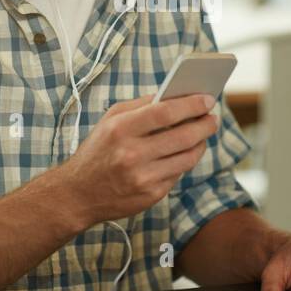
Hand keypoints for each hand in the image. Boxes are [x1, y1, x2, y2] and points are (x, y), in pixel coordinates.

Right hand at [59, 93, 218, 225]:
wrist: (77, 194)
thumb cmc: (97, 151)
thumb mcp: (110, 121)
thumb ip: (141, 106)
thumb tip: (176, 95)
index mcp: (120, 130)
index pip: (165, 112)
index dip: (191, 104)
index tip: (207, 99)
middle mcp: (131, 154)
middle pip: (183, 135)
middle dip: (204, 124)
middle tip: (212, 118)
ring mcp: (143, 178)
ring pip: (187, 157)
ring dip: (201, 143)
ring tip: (203, 134)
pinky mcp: (150, 195)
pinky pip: (178, 174)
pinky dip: (184, 161)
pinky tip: (183, 153)